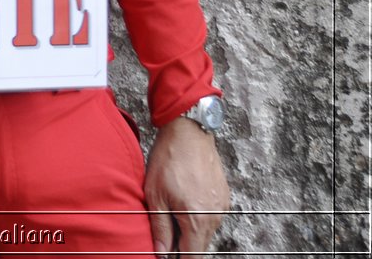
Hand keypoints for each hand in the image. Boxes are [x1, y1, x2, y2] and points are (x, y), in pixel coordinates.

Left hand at [145, 117, 228, 256]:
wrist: (189, 133)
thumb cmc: (169, 159)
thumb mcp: (155, 195)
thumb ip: (160, 227)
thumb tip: (161, 252)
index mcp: (197, 219)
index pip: (193, 255)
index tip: (169, 256)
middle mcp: (214, 216)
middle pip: (200, 245)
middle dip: (184, 245)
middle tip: (166, 236)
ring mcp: (222, 207)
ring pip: (206, 231)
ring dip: (190, 230)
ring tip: (172, 212)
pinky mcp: (224, 197)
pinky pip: (211, 217)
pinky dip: (198, 216)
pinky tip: (184, 202)